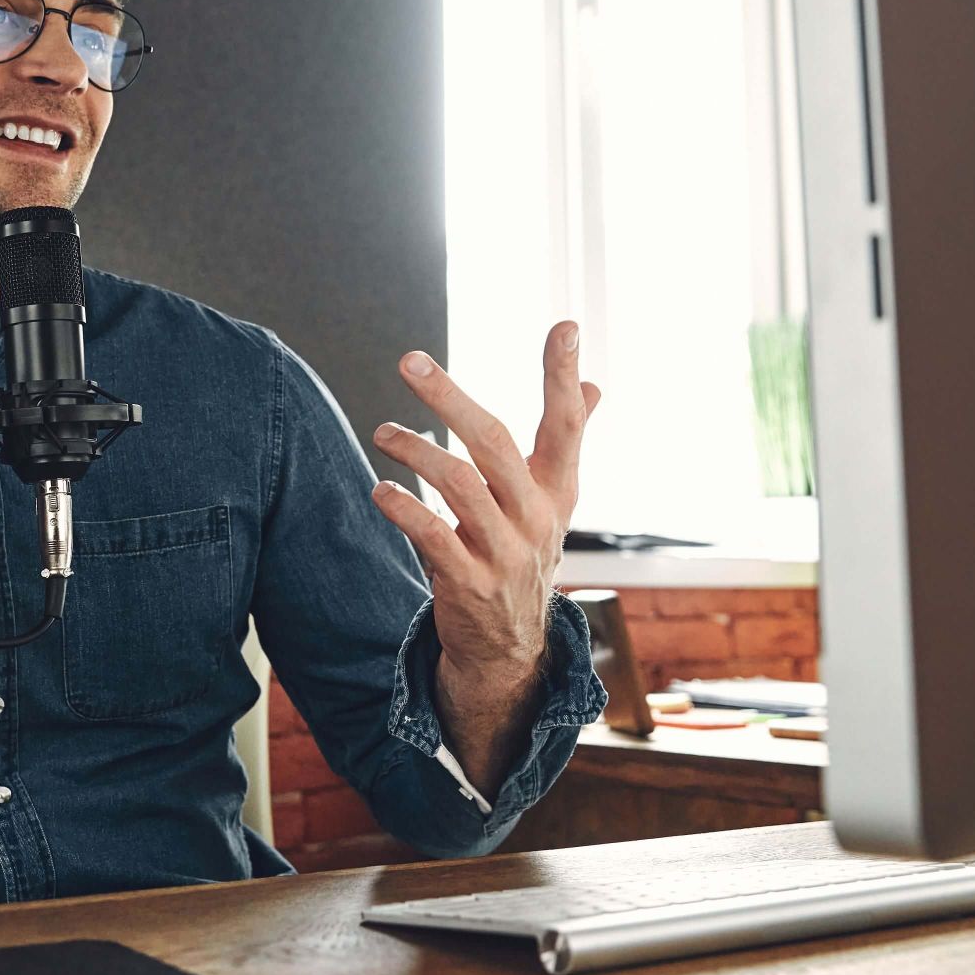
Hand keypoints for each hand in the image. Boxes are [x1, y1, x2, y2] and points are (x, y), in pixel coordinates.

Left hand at [369, 323, 601, 679]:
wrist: (510, 648)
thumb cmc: (523, 554)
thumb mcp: (552, 502)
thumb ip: (569, 441)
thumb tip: (593, 384)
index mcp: (557, 491)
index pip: (567, 425)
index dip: (563, 377)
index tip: (565, 326)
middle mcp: (535, 517)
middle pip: (496, 443)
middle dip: (451, 398)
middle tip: (409, 361)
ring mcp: (504, 552)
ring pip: (460, 484)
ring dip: (414, 451)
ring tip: (382, 433)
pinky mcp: (469, 583)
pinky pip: (433, 537)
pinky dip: (403, 509)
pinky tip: (380, 491)